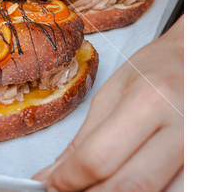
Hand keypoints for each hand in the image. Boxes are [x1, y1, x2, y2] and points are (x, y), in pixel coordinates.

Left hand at [34, 16, 183, 191]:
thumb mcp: (114, 92)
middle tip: (68, 190)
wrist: (193, 59)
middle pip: (126, 187)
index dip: (68, 179)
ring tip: (95, 186)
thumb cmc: (154, 70)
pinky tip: (124, 185)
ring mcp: (198, 153)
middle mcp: (182, 130)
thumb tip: (55, 174)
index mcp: (150, 100)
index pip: (99, 157)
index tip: (51, 184)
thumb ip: (85, 137)